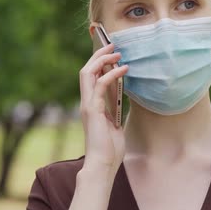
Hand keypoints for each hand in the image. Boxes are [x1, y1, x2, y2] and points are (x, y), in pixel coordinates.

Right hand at [78, 43, 128, 176]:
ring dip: (102, 59)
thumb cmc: (110, 148)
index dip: (99, 62)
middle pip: (86, 70)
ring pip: (87, 73)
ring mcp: (88, 105)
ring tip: (117, 52)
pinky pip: (100, 85)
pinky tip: (123, 68)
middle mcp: (86, 102)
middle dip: (98, 55)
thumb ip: (115, 107)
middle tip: (113, 45)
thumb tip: (124, 94)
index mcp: (91, 105)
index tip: (112, 52)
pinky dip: (111, 73)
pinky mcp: (93, 109)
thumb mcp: (116, 122)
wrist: (103, 164)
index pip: (91, 77)